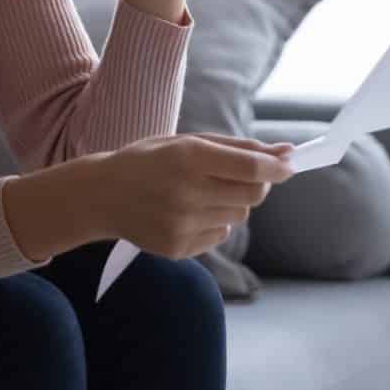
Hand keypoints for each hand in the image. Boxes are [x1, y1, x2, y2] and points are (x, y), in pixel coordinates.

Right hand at [91, 130, 292, 257]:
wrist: (101, 195)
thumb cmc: (150, 160)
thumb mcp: (188, 142)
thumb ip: (239, 147)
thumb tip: (287, 154)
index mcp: (188, 157)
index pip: (251, 169)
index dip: (277, 168)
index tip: (288, 165)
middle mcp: (186, 192)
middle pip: (252, 195)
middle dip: (256, 184)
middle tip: (237, 176)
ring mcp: (181, 224)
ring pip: (239, 216)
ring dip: (231, 203)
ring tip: (199, 194)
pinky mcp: (177, 247)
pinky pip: (220, 235)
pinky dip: (213, 223)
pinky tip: (185, 212)